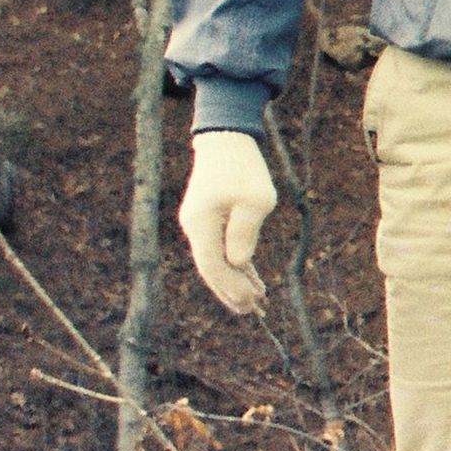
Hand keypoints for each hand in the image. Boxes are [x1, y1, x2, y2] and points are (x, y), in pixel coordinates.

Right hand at [179, 130, 275, 316]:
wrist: (226, 139)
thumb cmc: (243, 168)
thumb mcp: (255, 199)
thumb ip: (245, 232)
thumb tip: (238, 263)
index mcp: (201, 224)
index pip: (214, 266)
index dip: (232, 287)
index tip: (253, 301)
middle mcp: (194, 227)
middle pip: (211, 269)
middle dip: (231, 292)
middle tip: (254, 311)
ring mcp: (199, 224)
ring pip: (215, 261)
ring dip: (235, 281)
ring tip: (256, 302)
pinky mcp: (208, 219)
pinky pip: (219, 248)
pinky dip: (235, 264)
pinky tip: (250, 279)